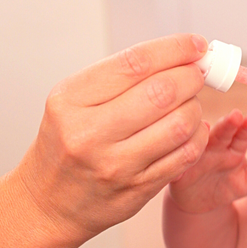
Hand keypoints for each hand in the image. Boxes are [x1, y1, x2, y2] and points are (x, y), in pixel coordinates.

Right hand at [12, 34, 210, 239]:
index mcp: (71, 101)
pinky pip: (186, 154)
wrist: (48, 203)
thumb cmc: (68, 142)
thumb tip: (182, 54)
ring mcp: (116, 165)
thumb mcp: (75, 101)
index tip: (197, 45)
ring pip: (180, 124)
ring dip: (196, 107)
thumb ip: (122, 77)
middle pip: (162, 92)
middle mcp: (90, 133)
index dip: (174, 49)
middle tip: (197, 74)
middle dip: (191, 77)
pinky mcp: (138, 188)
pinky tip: (192, 129)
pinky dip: (198, 135)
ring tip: (190, 104)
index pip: (135, 63)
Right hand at [167, 109, 246, 213]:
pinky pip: (178, 160)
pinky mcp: (179, 169)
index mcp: (234, 149)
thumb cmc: (225, 186)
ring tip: (207, 127)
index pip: (242, 134)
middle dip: (228, 124)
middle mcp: (216, 148)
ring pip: (200, 143)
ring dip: (202, 134)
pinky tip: (180, 150)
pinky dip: (178, 155)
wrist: (200, 202)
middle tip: (236, 115)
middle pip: (222, 133)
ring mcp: (197, 156)